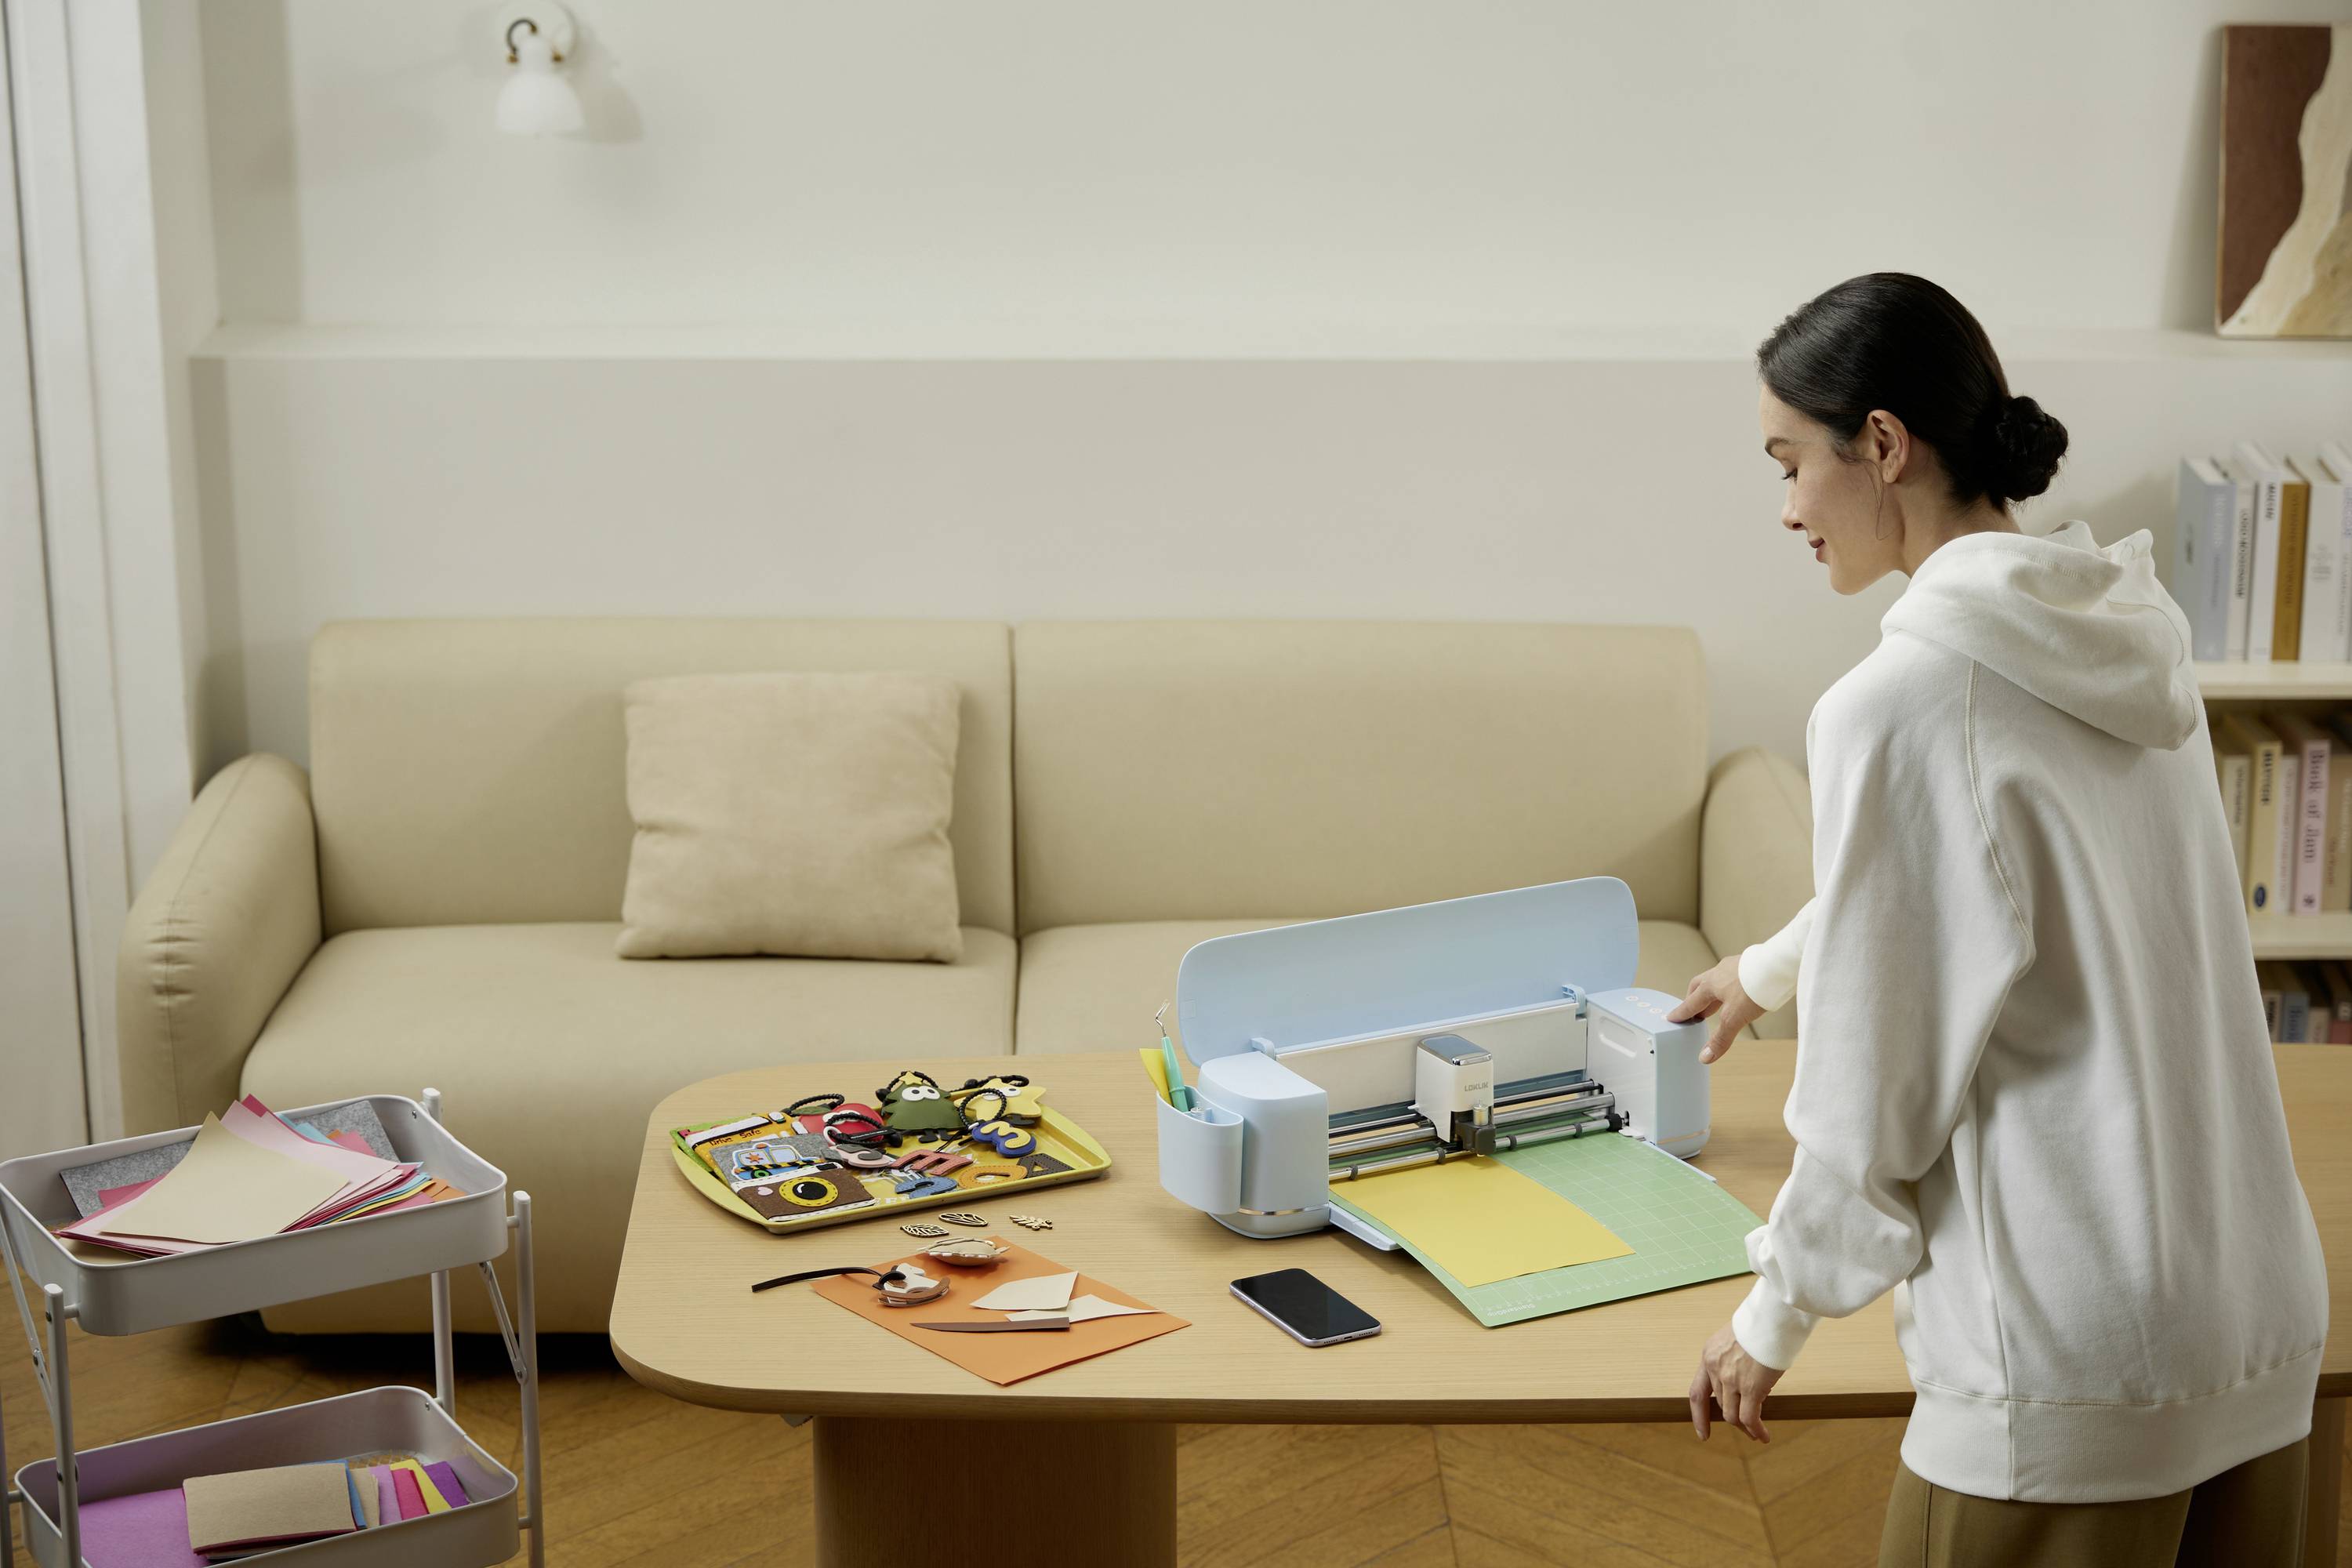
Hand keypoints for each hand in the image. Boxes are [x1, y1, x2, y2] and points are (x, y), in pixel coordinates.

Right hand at [1668, 955, 1760, 1063]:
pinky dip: (1729, 986)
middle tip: (1694, 1012)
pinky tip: (1738, 991)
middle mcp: (1718, 972)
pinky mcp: (1748, 963)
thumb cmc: (1754, 989)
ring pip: (1717, 980)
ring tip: (1716, 1004)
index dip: (1682, 1013)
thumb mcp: (1734, 1018)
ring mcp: (1733, 966)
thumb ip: (1720, 1038)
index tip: (1672, 1018)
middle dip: (1694, 1000)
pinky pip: (1732, 976)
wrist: (1778, 966)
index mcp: (1710, 984)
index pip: (1691, 1002)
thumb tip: (1704, 1057)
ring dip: (1713, 993)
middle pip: (1700, 986)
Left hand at [1690, 1321, 1782, 1442]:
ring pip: (1732, 1414)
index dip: (1698, 1415)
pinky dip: (1756, 1430)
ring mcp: (1731, 1379)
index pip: (1697, 1392)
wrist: (1772, 1316)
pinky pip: (1749, 1418)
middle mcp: (1714, 1368)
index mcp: (1709, 1355)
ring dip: (1744, 1427)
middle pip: (1720, 1403)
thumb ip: (1733, 1359)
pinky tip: (1763, 1436)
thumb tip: (1745, 1380)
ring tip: (1755, 1434)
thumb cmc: (1761, 1323)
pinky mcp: (1750, 1387)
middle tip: (1746, 1426)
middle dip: (1733, 1416)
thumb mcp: (1735, 1339)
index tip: (1702, 1433)